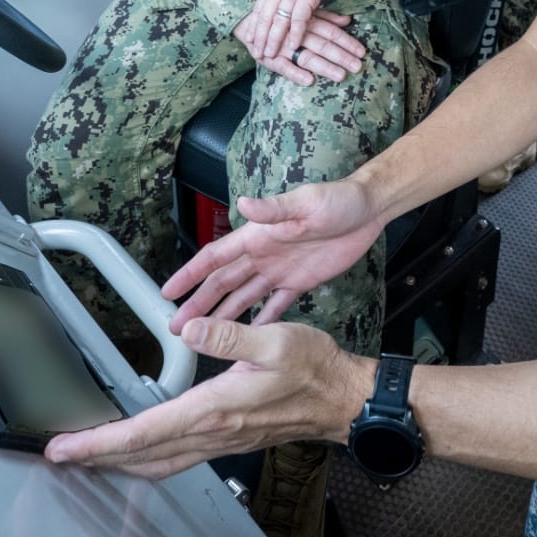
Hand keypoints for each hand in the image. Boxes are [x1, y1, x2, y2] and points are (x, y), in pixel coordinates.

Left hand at [44, 318, 371, 477]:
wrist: (341, 398)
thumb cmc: (314, 368)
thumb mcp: (277, 340)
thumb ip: (230, 334)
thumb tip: (190, 327)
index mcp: (215, 409)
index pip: (145, 433)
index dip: (100, 442)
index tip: (66, 446)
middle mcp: (212, 432)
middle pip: (142, 456)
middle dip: (97, 458)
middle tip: (59, 454)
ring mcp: (219, 441)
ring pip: (157, 463)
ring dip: (119, 462)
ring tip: (88, 454)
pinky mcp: (226, 440)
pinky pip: (175, 458)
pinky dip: (146, 458)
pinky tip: (138, 449)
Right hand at [165, 178, 383, 329]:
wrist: (368, 210)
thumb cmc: (337, 200)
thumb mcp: (305, 202)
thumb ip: (274, 209)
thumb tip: (243, 204)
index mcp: (257, 236)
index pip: (215, 257)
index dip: (190, 273)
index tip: (168, 291)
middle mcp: (263, 254)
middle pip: (223, 283)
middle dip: (198, 304)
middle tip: (177, 327)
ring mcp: (280, 270)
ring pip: (244, 297)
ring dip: (223, 316)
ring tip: (203, 337)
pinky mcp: (301, 282)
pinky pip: (277, 305)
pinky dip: (262, 321)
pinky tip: (249, 337)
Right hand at [233, 5, 363, 86]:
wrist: (247, 19)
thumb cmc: (281, 17)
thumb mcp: (304, 13)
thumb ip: (325, 17)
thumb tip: (347, 20)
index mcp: (306, 21)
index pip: (331, 32)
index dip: (347, 42)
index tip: (362, 52)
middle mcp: (297, 33)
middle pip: (322, 45)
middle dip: (341, 56)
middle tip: (357, 67)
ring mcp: (283, 46)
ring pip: (306, 56)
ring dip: (324, 67)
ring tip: (340, 75)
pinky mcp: (269, 57)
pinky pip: (282, 67)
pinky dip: (295, 73)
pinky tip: (308, 80)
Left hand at [249, 0, 345, 66]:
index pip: (259, 9)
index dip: (254, 25)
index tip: (249, 39)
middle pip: (265, 17)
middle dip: (259, 37)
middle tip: (256, 53)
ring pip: (278, 20)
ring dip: (274, 39)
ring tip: (271, 54)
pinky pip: (298, 18)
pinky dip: (295, 33)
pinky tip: (293, 45)